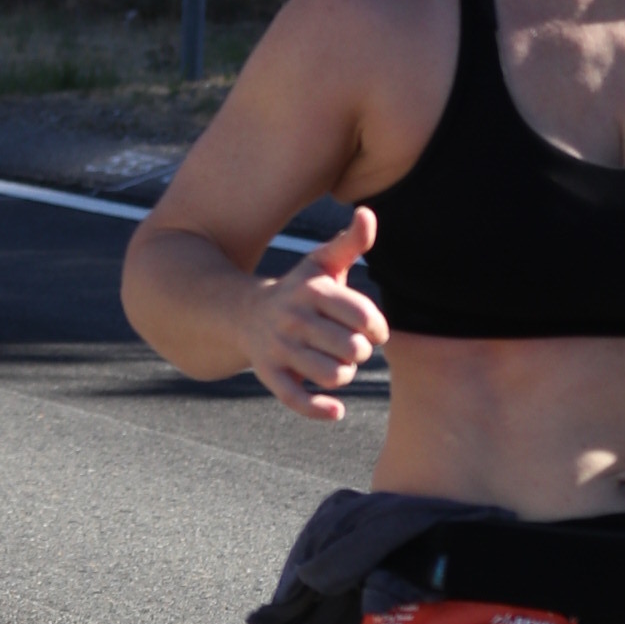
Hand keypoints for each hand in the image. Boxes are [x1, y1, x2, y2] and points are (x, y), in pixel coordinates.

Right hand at [245, 208, 385, 420]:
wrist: (246, 313)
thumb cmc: (300, 290)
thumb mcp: (322, 264)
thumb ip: (350, 242)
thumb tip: (368, 213)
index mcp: (312, 290)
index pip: (363, 315)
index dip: (378, 328)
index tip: (374, 331)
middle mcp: (294, 318)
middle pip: (352, 349)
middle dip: (361, 353)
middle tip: (353, 349)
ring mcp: (279, 348)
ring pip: (332, 375)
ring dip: (344, 376)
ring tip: (340, 366)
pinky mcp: (268, 374)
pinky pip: (297, 400)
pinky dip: (320, 410)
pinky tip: (336, 410)